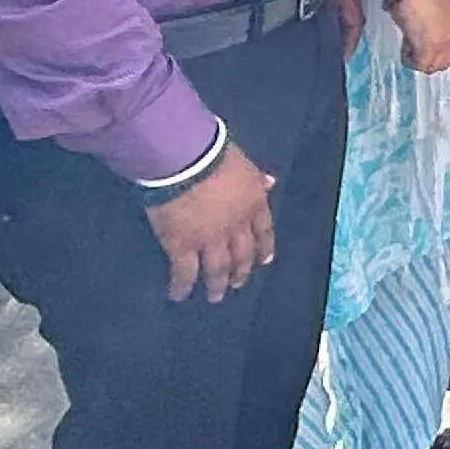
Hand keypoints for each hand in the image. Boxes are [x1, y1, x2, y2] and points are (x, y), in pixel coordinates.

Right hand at [147, 141, 276, 303]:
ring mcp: (210, 239)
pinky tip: (178, 295)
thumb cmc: (214, 152)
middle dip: (241, 271)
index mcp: (254, 203)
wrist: (186, 159)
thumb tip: (271, 182)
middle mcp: (236, 226)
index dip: (264, 248)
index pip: (264, 231)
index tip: (264, 261)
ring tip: (215, 296)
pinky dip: (182, 286)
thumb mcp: (243, 162)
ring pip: (217, 269)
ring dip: (217, 285)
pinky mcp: (182, 246)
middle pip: (242, 255)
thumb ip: (256, 178)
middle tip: (237, 283)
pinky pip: (184, 273)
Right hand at [382, 0, 449, 74]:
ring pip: (431, 67)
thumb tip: (419, 34)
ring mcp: (444, 46)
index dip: (437, 51)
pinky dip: (408, 57)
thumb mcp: (433, 10)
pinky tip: (405, 41)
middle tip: (414, 45)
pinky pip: (417, 66)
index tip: (424, 46)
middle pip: (445, 62)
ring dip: (417, 57)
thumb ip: (433, 25)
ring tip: (409, 39)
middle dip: (429, 58)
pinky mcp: (430, 53)